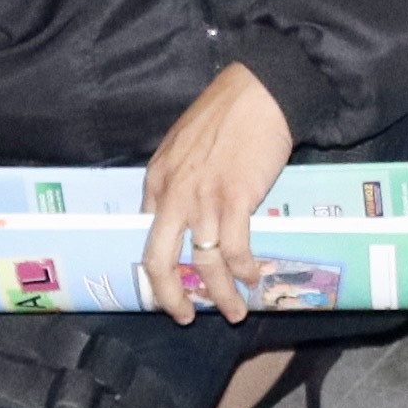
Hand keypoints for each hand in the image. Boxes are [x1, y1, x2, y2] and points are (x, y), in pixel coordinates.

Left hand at [139, 60, 299, 324]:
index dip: (157, 269)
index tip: (170, 287)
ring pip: (204, 263)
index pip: (147, 236)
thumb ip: (177, 179)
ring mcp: (203, 199)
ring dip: (220, 294)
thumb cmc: (227, 113)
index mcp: (157, 180)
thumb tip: (183, 212)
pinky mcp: (235, 199)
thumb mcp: (183, 144)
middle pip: (160, 261)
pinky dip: (244, 270)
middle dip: (171, 297)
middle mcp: (173, 195)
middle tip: (186, 316)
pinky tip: (253, 277)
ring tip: (235, 311)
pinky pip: (235, 249)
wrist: (260, 91)